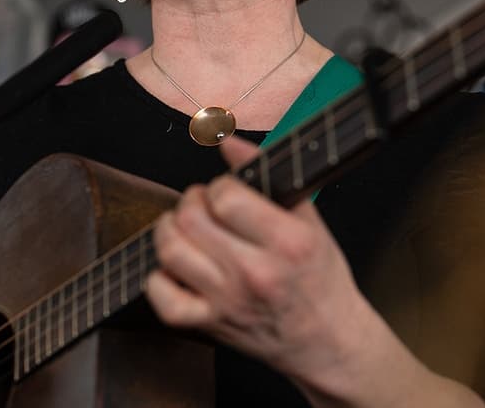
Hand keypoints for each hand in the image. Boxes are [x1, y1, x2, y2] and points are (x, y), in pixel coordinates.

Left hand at [145, 137, 365, 382]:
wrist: (326, 342)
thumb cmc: (320, 279)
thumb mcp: (309, 221)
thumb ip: (267, 177)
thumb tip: (228, 141)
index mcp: (288, 243)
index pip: (226, 197)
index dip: (218, 186)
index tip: (226, 191)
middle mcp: (256, 273)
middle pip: (192, 220)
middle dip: (191, 201)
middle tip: (202, 205)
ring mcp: (229, 301)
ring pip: (171, 251)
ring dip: (169, 230)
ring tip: (184, 227)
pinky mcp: (211, 324)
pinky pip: (161, 297)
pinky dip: (158, 276)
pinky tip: (176, 266)